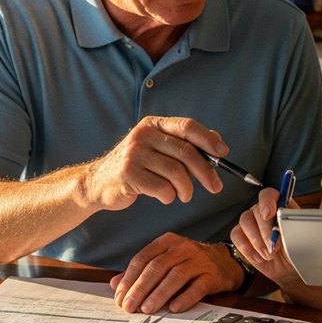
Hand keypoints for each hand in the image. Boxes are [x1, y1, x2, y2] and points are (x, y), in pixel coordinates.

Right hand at [81, 117, 227, 211]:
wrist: (98, 183)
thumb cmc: (135, 167)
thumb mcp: (157, 149)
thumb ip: (183, 144)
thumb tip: (217, 141)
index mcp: (153, 125)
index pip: (187, 127)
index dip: (208, 140)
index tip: (223, 153)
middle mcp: (143, 135)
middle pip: (185, 152)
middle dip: (206, 172)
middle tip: (216, 187)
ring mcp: (133, 154)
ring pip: (176, 172)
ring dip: (187, 189)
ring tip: (185, 195)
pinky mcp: (128, 174)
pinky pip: (162, 188)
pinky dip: (170, 196)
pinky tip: (165, 197)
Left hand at [109, 232, 240, 313]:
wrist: (225, 262)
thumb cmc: (189, 263)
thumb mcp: (165, 261)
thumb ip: (141, 272)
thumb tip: (115, 285)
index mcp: (167, 242)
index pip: (143, 258)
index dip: (129, 279)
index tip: (120, 297)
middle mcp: (182, 247)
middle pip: (157, 267)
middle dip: (141, 288)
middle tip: (130, 306)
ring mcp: (199, 260)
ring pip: (176, 276)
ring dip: (159, 294)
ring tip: (147, 309)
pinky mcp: (212, 274)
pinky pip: (198, 286)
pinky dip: (185, 297)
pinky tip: (174, 308)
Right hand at [230, 187, 301, 285]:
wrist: (290, 267)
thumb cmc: (297, 248)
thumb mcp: (301, 236)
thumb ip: (293, 224)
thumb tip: (284, 223)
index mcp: (279, 205)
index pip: (268, 194)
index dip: (267, 202)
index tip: (269, 215)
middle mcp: (263, 211)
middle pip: (255, 210)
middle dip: (265, 230)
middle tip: (274, 245)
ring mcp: (250, 223)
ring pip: (244, 222)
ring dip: (257, 241)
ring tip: (270, 254)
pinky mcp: (242, 236)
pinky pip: (236, 236)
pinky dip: (247, 248)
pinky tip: (259, 257)